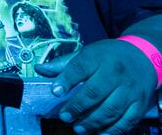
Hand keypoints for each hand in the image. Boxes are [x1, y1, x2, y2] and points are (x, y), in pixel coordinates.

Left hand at [36, 39, 156, 134]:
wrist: (142, 57)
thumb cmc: (108, 57)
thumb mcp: (86, 53)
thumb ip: (63, 64)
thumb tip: (39, 69)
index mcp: (98, 57)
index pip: (79, 68)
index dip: (66, 80)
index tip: (55, 92)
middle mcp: (115, 72)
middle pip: (94, 92)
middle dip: (77, 106)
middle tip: (64, 116)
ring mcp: (129, 89)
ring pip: (111, 109)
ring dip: (93, 122)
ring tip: (78, 128)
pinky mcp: (140, 103)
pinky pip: (127, 120)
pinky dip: (113, 130)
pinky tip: (99, 134)